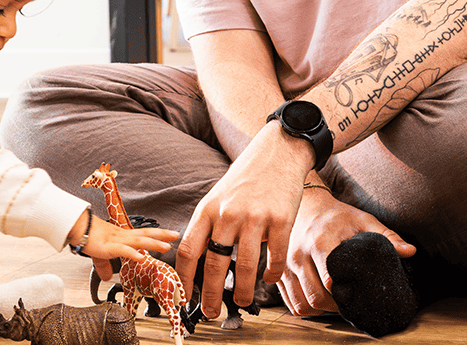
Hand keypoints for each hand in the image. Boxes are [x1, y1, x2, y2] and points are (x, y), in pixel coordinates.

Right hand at [69, 213, 177, 272]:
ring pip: (138, 241)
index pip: (143, 233)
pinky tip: (141, 256)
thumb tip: (106, 277)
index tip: (170, 235)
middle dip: (162, 235)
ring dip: (153, 243)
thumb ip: (104, 266)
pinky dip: (133, 253)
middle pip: (145, 234)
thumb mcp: (98, 254)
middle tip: (176, 235)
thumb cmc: (87, 236)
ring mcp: (116, 240)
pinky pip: (123, 250)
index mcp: (121, 236)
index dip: (157, 234)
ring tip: (166, 246)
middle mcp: (122, 236)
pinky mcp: (108, 247)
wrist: (75, 226)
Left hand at [175, 122, 310, 318]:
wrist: (277, 152)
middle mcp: (228, 214)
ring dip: (242, 291)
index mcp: (207, 209)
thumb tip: (197, 261)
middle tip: (211, 313)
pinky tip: (268, 280)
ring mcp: (255, 217)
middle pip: (214, 263)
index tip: (185, 296)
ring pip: (245, 266)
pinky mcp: (281, 219)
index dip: (185, 278)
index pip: (188, 250)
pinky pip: (275, 257)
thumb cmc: (245, 179)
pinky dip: (271, 274)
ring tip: (241, 302)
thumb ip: (209, 225)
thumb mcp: (217, 197)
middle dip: (211, 294)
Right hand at [279, 187, 415, 316]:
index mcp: (320, 242)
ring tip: (334, 304)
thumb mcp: (362, 220)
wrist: (306, 205)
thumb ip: (387, 236)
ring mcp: (285, 264)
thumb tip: (410, 252)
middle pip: (316, 296)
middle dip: (335, 306)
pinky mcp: (279, 272)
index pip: (330, 279)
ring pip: (302, 303)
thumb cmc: (336, 215)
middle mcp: (298, 254)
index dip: (346, 292)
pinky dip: (305, 308)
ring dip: (319, 310)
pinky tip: (318, 301)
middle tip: (348, 303)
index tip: (357, 293)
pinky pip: (291, 302)